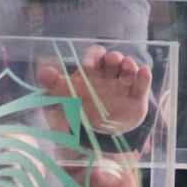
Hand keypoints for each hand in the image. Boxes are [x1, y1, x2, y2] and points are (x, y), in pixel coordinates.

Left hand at [37, 43, 151, 132]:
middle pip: (114, 60)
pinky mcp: (137, 96)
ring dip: (128, 66)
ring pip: (129, 69)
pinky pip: (142, 84)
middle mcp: (110, 74)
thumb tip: (42, 71)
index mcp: (94, 71)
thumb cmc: (84, 108)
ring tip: (127, 69)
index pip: (96, 55)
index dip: (94, 56)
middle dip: (113, 58)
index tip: (89, 65)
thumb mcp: (67, 97)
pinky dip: (144, 77)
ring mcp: (125, 84)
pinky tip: (144, 72)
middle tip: (112, 61)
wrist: (103, 131)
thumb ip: (56, 84)